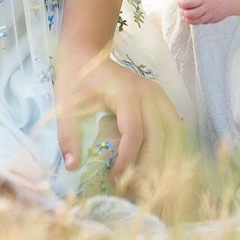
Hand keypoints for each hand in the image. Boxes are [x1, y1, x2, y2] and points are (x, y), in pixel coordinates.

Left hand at [55, 48, 182, 181]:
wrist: (86, 51)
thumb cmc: (75, 78)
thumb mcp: (64, 106)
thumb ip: (68, 136)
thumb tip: (72, 166)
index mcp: (126, 93)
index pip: (135, 134)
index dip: (127, 160)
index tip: (114, 177)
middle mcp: (147, 92)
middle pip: (160, 136)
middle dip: (150, 166)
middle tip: (135, 188)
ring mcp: (157, 93)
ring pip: (174, 132)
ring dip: (167, 158)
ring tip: (151, 179)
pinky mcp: (160, 97)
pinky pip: (174, 124)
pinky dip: (171, 145)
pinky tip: (160, 162)